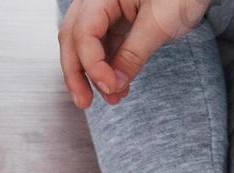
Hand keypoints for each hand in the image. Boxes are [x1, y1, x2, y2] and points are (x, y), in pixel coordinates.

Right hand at [58, 0, 208, 107]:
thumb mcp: (160, 22)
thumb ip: (134, 53)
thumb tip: (115, 84)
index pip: (84, 31)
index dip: (93, 64)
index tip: (110, 86)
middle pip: (72, 38)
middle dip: (77, 73)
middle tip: (85, 102)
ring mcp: (106, 9)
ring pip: (84, 45)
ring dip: (93, 74)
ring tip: (113, 97)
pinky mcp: (117, 20)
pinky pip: (103, 46)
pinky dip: (107, 67)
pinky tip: (118, 85)